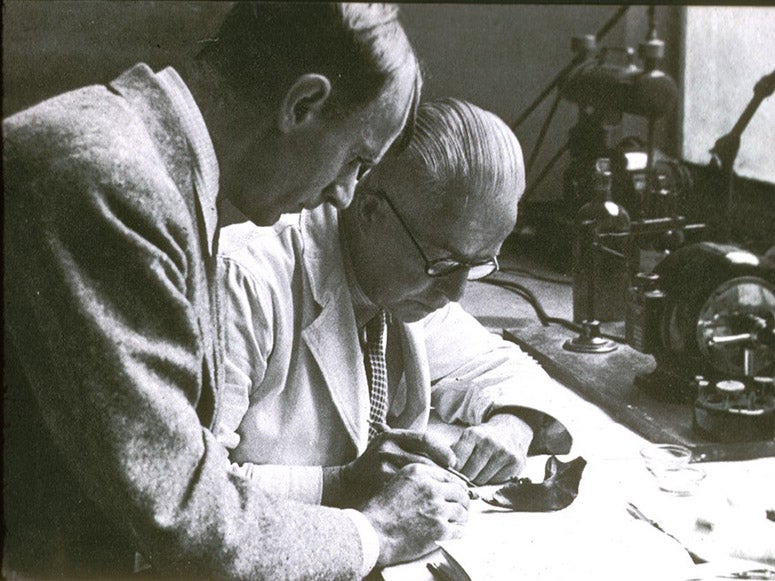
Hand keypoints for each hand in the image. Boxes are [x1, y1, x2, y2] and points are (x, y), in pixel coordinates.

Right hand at [324, 428, 456, 506]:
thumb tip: (450, 459)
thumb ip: (413, 447)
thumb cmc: (375, 465)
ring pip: (420, 479)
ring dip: (437, 490)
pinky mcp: (382, 485)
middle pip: (426, 462)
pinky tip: (432, 507)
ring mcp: (383, 467)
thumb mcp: (390, 446)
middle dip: (443, 476)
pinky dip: (423, 500)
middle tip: (457, 485)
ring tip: (448, 497)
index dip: (442, 450)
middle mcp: (387, 448)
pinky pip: (409, 494)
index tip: (453, 462)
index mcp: (392, 436)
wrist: (349, 484)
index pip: (424, 439)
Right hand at [361, 463, 469, 565]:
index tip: (458, 490)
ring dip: (462, 516)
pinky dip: (459, 531)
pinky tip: (454, 532)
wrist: (373, 532)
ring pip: (462, 510)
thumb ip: (419, 478)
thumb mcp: (399, 481)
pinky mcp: (440, 530)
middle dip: (462, 500)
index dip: (455, 485)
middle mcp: (430, 488)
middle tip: (462, 505)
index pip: (447, 475)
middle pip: (459, 491)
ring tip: (458, 520)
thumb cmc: (381, 510)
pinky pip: (460, 529)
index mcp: (419, 472)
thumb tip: (441, 484)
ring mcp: (437, 509)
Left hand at [451, 414, 532, 484]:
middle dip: (465, 476)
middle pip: (468, 474)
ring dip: (478, 479)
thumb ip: (453, 452)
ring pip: (481, 481)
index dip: (453, 470)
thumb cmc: (484, 438)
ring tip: (481, 469)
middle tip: (467, 472)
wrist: (511, 430)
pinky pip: (496, 482)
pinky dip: (492, 480)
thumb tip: (443, 468)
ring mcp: (504, 453)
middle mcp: (489, 442)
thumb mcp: (467, 438)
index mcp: (473, 434)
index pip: (456, 462)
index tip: (454, 471)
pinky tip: (494, 469)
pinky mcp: (515, 463)